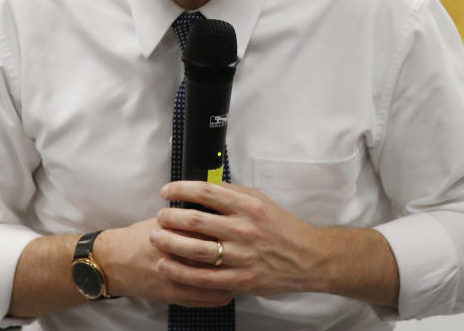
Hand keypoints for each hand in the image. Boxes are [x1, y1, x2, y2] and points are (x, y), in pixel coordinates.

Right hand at [97, 218, 234, 307]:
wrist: (115, 261)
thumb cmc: (140, 237)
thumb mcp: (163, 219)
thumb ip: (189, 216)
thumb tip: (217, 209)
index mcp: (177, 231)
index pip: (214, 230)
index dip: (233, 229)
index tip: (244, 227)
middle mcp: (179, 254)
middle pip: (220, 255)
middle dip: (239, 253)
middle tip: (252, 249)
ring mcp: (178, 278)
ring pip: (219, 280)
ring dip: (235, 276)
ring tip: (244, 269)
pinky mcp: (176, 296)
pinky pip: (209, 299)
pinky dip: (224, 293)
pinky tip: (230, 286)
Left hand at [151, 181, 325, 296]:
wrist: (309, 258)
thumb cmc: (282, 227)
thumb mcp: (261, 201)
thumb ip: (233, 193)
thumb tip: (204, 184)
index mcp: (248, 206)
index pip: (206, 192)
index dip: (180, 189)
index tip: (166, 191)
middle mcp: (244, 229)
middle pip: (196, 221)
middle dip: (170, 217)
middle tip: (159, 215)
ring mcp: (242, 256)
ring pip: (196, 249)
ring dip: (170, 242)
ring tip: (155, 237)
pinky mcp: (241, 279)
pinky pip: (204, 277)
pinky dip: (181, 271)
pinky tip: (165, 264)